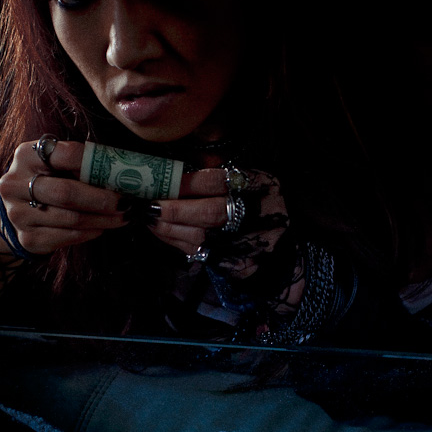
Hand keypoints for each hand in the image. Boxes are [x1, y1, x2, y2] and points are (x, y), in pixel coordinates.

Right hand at [0, 139, 131, 255]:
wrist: (20, 210)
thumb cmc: (51, 180)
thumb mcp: (59, 164)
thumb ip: (83, 163)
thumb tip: (122, 174)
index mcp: (26, 155)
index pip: (66, 154)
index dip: (96, 163)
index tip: (120, 174)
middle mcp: (15, 184)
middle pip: (66, 192)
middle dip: (102, 199)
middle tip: (126, 203)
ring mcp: (18, 213)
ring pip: (72, 218)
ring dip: (104, 219)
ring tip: (123, 217)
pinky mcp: (28, 238)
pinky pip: (69, 236)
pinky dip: (91, 232)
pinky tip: (102, 227)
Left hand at [147, 167, 292, 281]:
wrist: (283, 248)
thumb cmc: (261, 207)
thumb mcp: (253, 181)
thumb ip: (222, 174)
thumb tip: (181, 169)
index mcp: (253, 188)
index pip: (215, 183)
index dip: (186, 182)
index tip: (163, 183)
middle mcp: (248, 215)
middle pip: (207, 212)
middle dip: (174, 210)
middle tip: (148, 205)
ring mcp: (240, 241)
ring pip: (199, 236)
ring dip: (168, 228)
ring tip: (149, 218)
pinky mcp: (231, 262)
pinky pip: (197, 252)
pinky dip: (175, 242)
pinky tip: (161, 232)